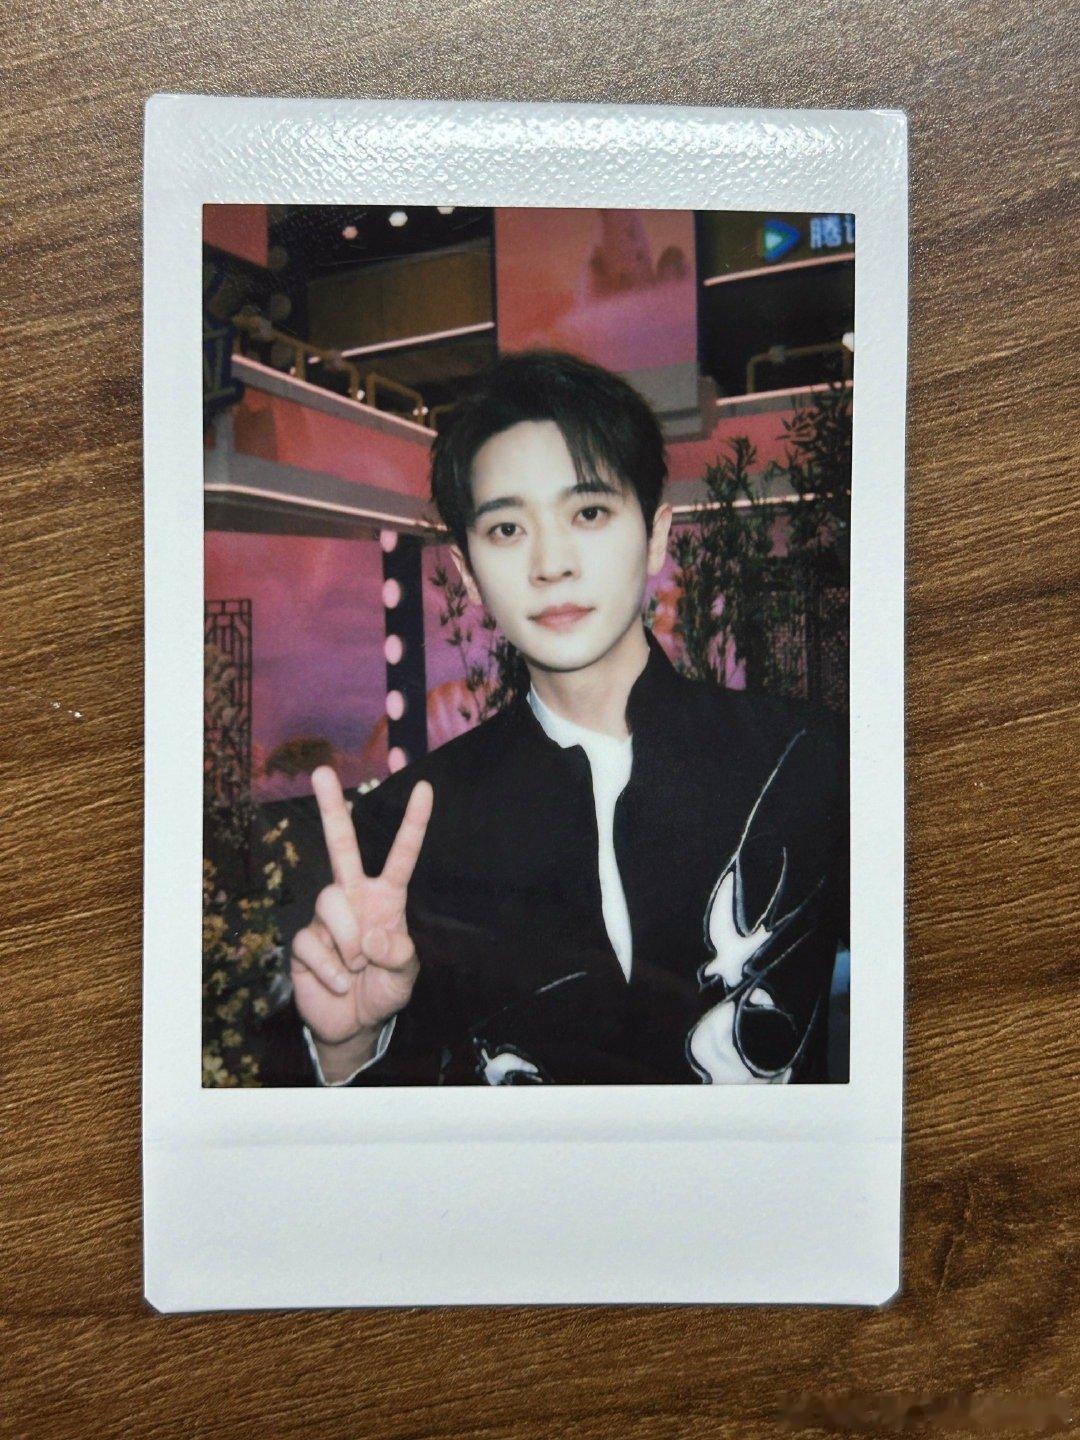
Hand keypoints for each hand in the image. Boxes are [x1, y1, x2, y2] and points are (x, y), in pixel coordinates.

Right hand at [290, 766, 433, 1070]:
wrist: (353, 1023)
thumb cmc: (384, 989)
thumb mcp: (405, 976)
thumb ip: (399, 955)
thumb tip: (373, 936)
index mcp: (386, 898)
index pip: (402, 855)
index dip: (414, 824)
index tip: (425, 788)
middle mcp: (354, 897)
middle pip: (341, 845)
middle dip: (331, 808)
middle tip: (321, 770)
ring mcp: (326, 917)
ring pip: (329, 902)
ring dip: (349, 943)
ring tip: (357, 968)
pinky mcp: (304, 941)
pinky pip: (313, 942)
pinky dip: (331, 969)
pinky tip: (339, 982)